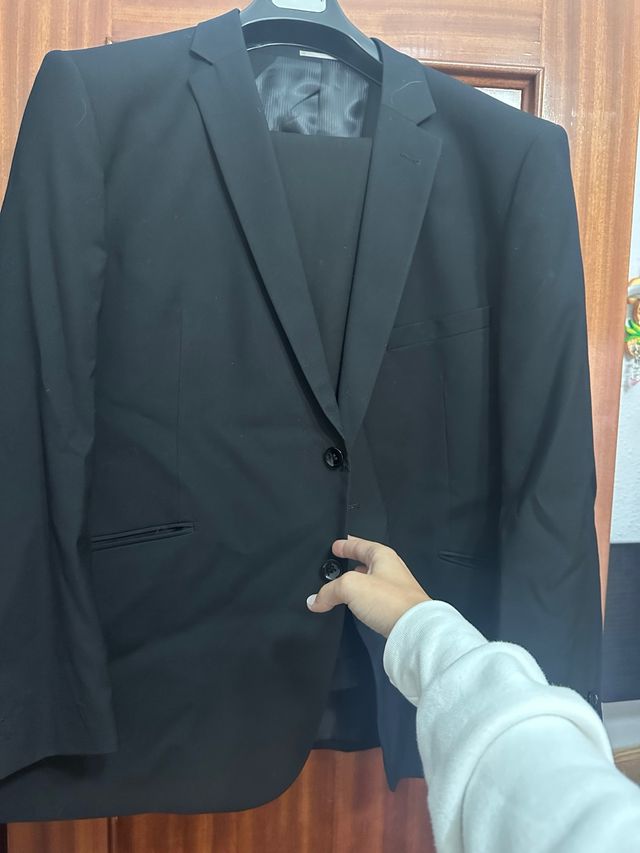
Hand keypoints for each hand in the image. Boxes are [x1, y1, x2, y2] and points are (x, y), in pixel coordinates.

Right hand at [306, 534, 431, 638]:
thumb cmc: (388, 599)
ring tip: (340, 587)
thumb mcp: (351, 587)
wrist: (414, 629)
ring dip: (355, 583)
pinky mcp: (394, 608)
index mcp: (383, 556)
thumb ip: (329, 591)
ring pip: (370, 581)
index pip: (360, 544)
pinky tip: (353, 606)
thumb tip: (314, 601)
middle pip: (367, 561)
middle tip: (335, 565)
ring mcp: (394, 589)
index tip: (335, 545)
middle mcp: (391, 569)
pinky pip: (373, 598)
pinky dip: (361, 599)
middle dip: (351, 563)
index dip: (346, 544)